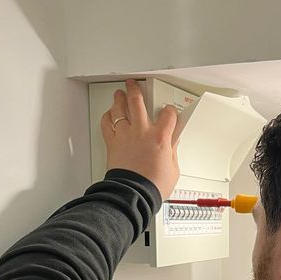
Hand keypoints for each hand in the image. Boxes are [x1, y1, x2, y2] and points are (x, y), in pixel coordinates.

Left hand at [101, 80, 180, 198]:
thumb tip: (173, 144)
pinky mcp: (113, 143)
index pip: (169, 114)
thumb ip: (172, 152)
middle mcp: (142, 132)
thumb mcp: (173, 169)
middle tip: (135, 85)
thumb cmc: (152, 186)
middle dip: (136, 90)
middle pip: (137, 102)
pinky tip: (109, 115)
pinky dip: (107, 117)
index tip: (170, 113)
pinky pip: (107, 124)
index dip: (170, 111)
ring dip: (119, 99)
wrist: (133, 195)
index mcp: (160, 138)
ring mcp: (125, 135)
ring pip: (119, 109)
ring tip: (119, 94)